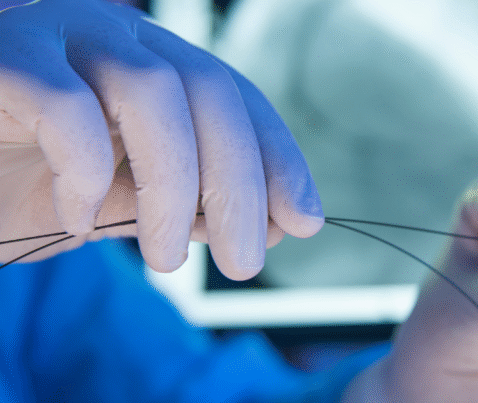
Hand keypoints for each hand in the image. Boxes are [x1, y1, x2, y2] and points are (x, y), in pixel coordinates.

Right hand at [0, 0, 322, 278]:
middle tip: (245, 265)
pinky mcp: (2, 53)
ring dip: (176, 187)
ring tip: (168, 258)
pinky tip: (78, 217)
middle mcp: (118, 35)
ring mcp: (59, 33)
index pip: (237, 100)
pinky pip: (65, 105)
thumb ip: (190, 202)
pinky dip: (88, 169)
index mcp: (154, 64)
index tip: (303, 223)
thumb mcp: (124, 200)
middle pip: (211, 93)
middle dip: (242, 184)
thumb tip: (272, 224)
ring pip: (153, 93)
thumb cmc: (23, 181)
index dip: (279, 160)